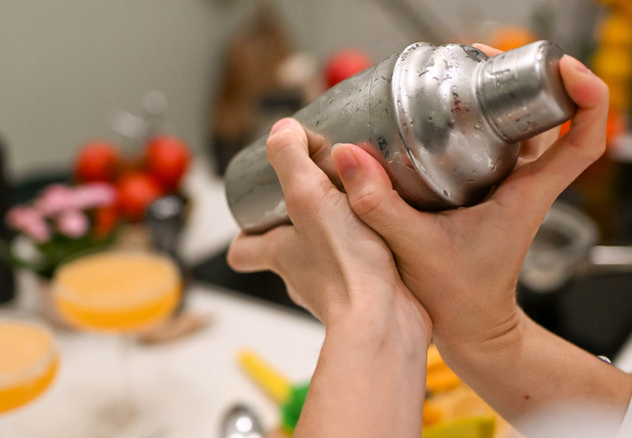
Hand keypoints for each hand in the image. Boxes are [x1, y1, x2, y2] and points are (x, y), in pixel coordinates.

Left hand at [227, 117, 432, 436]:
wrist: (386, 320)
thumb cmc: (345, 266)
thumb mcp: (308, 195)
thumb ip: (291, 158)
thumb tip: (282, 129)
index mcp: (278, 254)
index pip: (242, 251)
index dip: (243, 234)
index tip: (254, 214)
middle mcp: (301, 277)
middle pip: (286, 252)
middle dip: (298, 225)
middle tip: (318, 196)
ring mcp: (334, 290)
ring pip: (325, 260)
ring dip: (338, 234)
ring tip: (361, 206)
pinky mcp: (368, 295)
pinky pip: (362, 269)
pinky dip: (369, 251)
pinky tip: (390, 231)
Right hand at [331, 46, 608, 346]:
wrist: (471, 328)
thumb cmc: (458, 298)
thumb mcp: (413, 248)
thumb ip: (379, 204)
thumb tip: (349, 155)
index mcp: (526, 196)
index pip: (583, 141)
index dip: (587, 98)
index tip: (565, 70)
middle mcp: (526, 185)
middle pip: (551, 116)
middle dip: (528, 79)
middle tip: (485, 60)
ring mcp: (510, 186)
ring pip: (523, 126)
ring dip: (505, 95)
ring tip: (464, 73)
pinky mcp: (490, 191)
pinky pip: (498, 142)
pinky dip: (484, 118)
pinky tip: (447, 111)